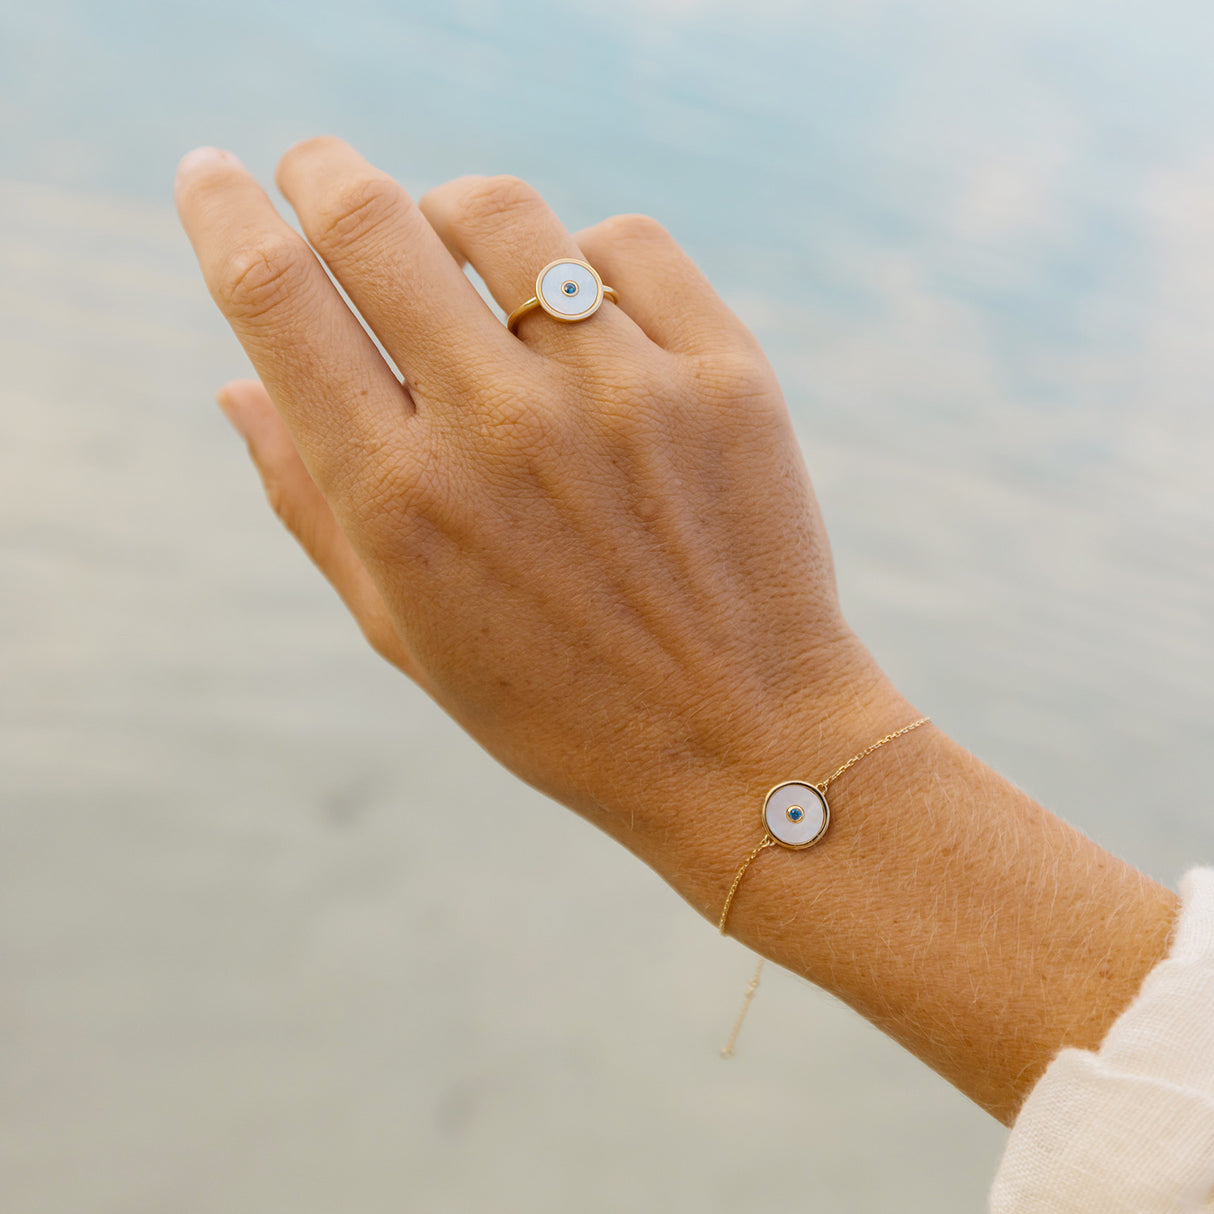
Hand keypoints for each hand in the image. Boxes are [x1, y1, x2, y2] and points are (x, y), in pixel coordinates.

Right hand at [175, 137, 899, 905]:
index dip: (221, 211)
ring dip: (454, 215)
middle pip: (372, 217)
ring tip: (462, 260)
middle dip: (319, 171)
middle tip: (316, 172)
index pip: (273, 297)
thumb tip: (235, 386)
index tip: (211, 176)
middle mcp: (503, 428)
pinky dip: (584, 261)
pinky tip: (584, 318)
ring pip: (501, 211)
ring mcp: (622, 392)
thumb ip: (309, 505)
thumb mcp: (408, 632)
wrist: (744, 743)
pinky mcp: (724, 375)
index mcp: (402, 500)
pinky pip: (625, 244)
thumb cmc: (557, 704)